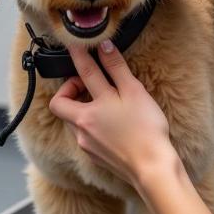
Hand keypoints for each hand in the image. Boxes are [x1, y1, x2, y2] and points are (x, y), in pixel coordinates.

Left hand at [48, 40, 173, 190]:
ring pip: (73, 121)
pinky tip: (111, 126)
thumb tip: (104, 47)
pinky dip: (92, 126)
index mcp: (90, 108)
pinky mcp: (95, 157)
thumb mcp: (134, 93)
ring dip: (81, 109)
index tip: (76, 45)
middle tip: (85, 84)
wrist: (151, 168)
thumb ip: (117, 68)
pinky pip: (85, 136)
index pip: (83, 73)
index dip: (79, 55)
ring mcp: (86, 144)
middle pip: (61, 104)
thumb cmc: (146, 130)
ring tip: (103, 104)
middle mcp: (82, 126)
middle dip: (68, 90)